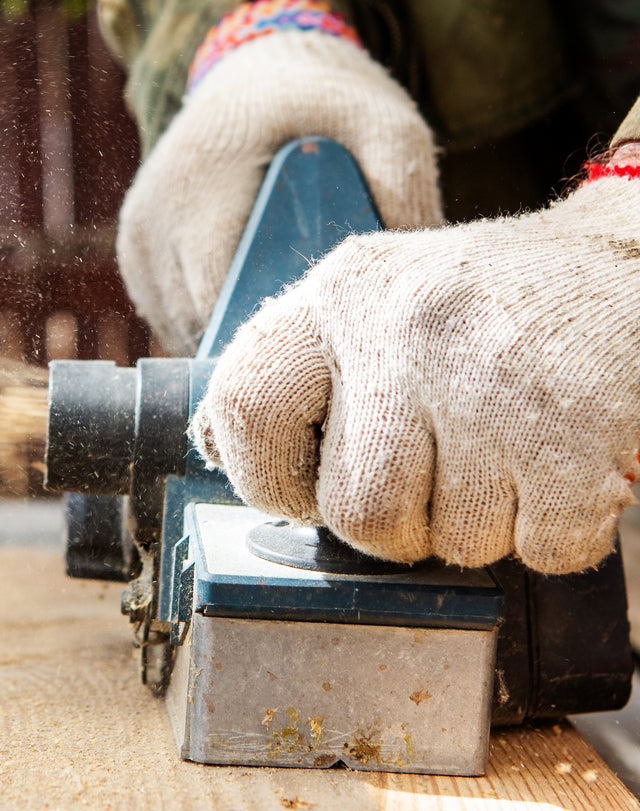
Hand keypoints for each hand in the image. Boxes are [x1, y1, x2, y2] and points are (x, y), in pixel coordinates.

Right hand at [118, 29, 442, 354]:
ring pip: (177, 326)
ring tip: (283, 332)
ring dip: (223, 337)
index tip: (318, 349)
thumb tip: (407, 291)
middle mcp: (153, 219)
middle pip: (197, 323)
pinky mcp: (131, 249)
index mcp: (203, 190)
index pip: (221, 303)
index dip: (269, 339)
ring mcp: (136, 237)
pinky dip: (203, 321)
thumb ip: (404, 194)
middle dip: (251, 345)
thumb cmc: (324, 100)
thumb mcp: (385, 125)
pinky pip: (165, 313)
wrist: (257, 63)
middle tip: (312, 350)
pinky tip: (246, 308)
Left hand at [191, 174, 639, 573]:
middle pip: (357, 511)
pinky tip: (557, 472)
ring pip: (451, 542)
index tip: (305, 487)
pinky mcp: (578, 428)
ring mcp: (492, 379)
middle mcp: (405, 329)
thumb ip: (296, 374)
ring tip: (502, 460)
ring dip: (478, 527)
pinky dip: (553, 535)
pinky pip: (542, 548)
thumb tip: (213, 447)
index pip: (243, 408)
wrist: (623, 262)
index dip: (266, 478)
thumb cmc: (482, 307)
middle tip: (432, 483)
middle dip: (395, 527)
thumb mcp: (372, 303)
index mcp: (339, 297)